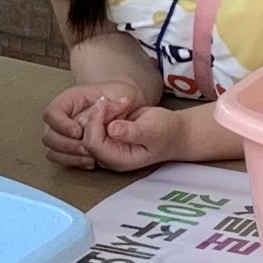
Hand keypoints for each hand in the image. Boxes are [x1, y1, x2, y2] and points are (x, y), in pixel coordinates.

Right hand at [42, 83, 145, 171]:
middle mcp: (61, 118)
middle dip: (67, 145)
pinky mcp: (68, 147)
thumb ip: (118, 107)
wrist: (122, 104)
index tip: (78, 131)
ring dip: (70, 156)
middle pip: (48, 135)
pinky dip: (74, 162)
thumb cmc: (119, 95)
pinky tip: (91, 161)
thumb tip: (114, 128)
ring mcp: (62, 134)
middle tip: (87, 148)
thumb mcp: (122, 95)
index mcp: (69, 100)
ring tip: (91, 157)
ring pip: (52, 150)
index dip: (61, 124)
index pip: (52, 113)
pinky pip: (61, 159)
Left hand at [91, 98, 210, 172]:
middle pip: (88, 134)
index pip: (93, 144)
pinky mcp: (107, 134)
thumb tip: (113, 129)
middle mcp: (108, 155)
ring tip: (125, 102)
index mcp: (118, 160)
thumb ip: (133, 132)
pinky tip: (123, 104)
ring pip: (90, 126)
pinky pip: (97, 120)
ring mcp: (107, 145)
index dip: (95, 123)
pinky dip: (107, 109)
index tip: (106, 104)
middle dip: (99, 114)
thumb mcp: (153, 131)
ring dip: (104, 110)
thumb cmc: (166, 132)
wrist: (174, 131)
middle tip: (120, 102)